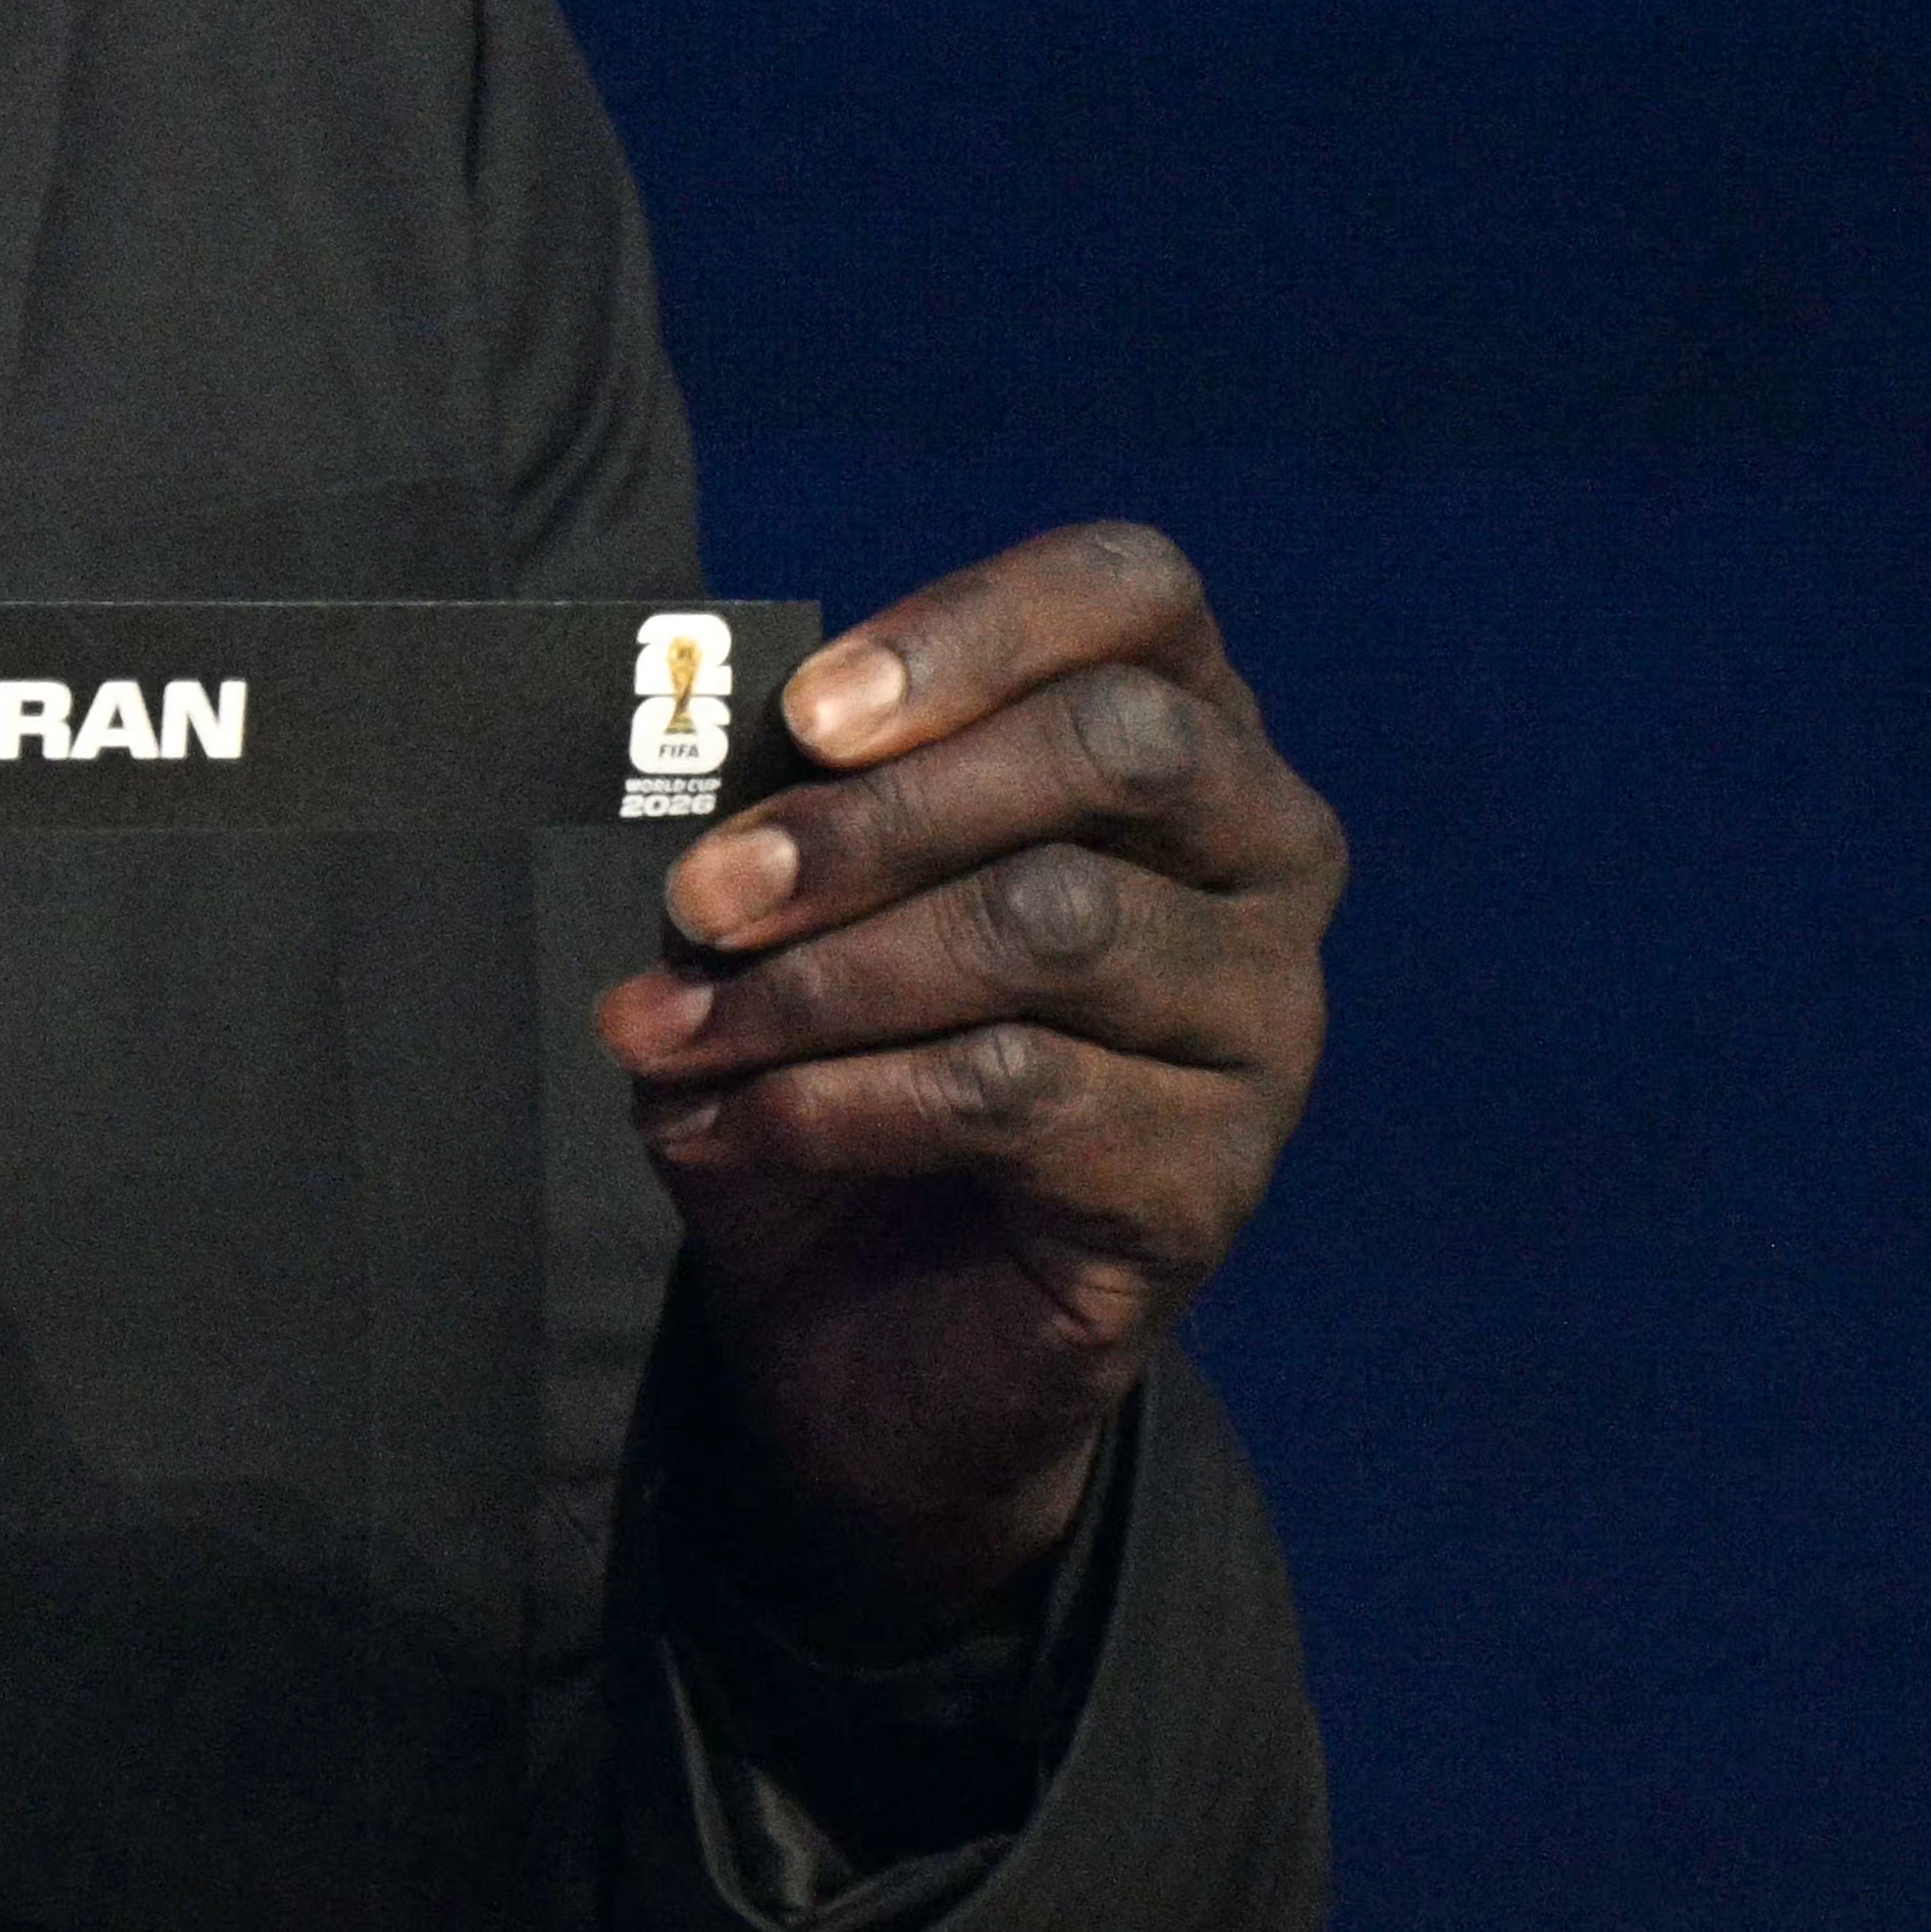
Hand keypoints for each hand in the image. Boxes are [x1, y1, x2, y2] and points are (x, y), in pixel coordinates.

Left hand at [597, 523, 1338, 1646]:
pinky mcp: (1212, 1180)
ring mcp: (1264, 1023)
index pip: (1141, 592)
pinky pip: (1018, 1095)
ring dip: (820, 978)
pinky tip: (723, 1123)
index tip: (806, 713)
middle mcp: (1266, 857)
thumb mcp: (797, 911)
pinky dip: (833, 1102)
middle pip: (1117, 749)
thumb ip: (791, 811)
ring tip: (664, 1032)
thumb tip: (716, 777)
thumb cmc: (846, 1063)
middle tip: (701, 896)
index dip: (972, 628)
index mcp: (1183, 733)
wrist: (874, 1339)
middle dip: (880, 815)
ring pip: (1051, 929)